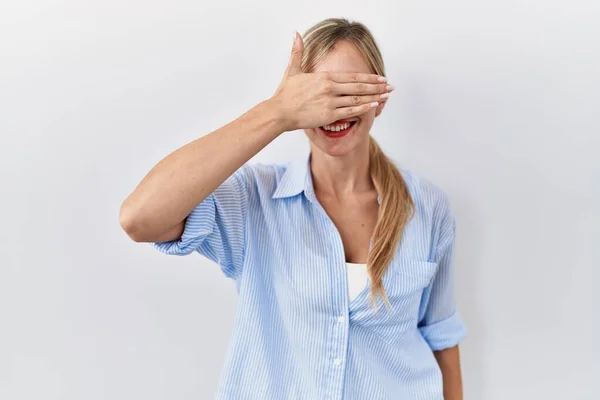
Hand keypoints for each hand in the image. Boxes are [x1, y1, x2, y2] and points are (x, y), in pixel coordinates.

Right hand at [271, 32, 392, 131]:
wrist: (279, 111)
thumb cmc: (285, 94)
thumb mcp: (292, 70)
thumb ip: (297, 52)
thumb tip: (295, 34)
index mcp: (324, 77)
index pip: (352, 77)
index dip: (368, 77)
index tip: (380, 78)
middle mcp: (330, 88)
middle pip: (359, 87)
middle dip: (377, 86)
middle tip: (390, 86)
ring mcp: (330, 102)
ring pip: (357, 99)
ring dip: (374, 97)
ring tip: (386, 96)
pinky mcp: (329, 115)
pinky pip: (350, 112)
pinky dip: (364, 109)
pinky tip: (374, 106)